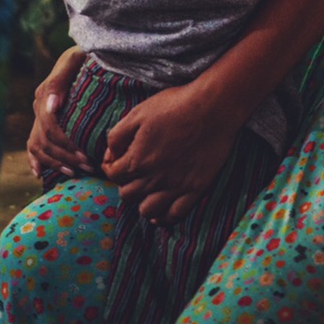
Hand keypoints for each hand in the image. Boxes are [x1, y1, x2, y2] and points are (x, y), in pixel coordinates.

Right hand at [26, 47, 92, 179]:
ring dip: (55, 163)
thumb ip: (61, 78)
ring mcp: (39, 116)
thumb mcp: (76, 59)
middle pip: (46, 141)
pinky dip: (35, 160)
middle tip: (88, 167)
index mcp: (45, 94)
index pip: (50, 127)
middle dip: (66, 157)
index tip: (85, 155)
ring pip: (39, 147)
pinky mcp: (43, 121)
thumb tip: (51, 106)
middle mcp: (39, 107)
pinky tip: (39, 173)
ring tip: (74, 172)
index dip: (66, 144)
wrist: (83, 53)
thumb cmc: (84, 56)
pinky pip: (33, 145)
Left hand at [103, 80, 242, 222]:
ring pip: (147, 211)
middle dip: (126, 184)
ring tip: (147, 192)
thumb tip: (110, 155)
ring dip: (142, 203)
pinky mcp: (195, 189)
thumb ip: (117, 136)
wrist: (213, 108)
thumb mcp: (138, 113)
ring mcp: (175, 186)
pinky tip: (162, 211)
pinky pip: (175, 215)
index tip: (117, 159)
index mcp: (136, 160)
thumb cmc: (174, 106)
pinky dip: (165, 217)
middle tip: (134, 173)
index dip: (111, 166)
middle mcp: (153, 178)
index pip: (112, 175)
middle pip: (127, 195)